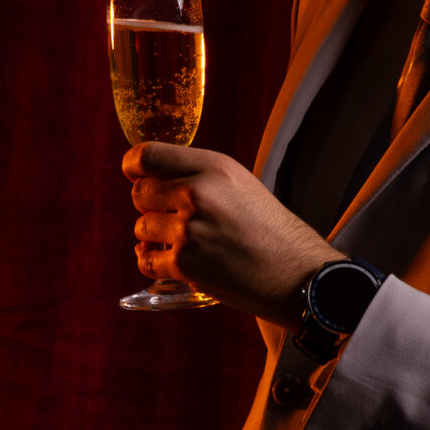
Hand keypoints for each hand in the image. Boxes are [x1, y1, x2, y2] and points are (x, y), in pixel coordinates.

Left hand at [124, 145, 338, 319]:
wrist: (296, 274)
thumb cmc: (270, 230)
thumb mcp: (239, 184)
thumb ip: (199, 176)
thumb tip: (151, 178)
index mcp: (213, 167)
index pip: (148, 155)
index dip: (134, 166)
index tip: (135, 175)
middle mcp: (197, 193)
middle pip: (140, 193)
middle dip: (150, 206)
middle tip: (172, 217)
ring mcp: (188, 230)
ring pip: (141, 227)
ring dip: (155, 237)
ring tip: (186, 242)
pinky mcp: (184, 263)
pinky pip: (146, 259)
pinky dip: (153, 262)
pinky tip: (170, 262)